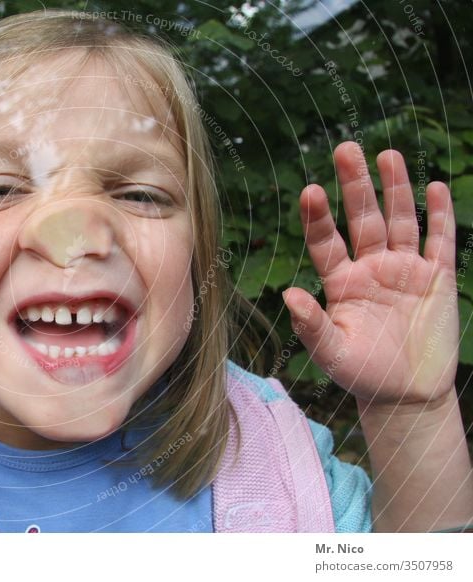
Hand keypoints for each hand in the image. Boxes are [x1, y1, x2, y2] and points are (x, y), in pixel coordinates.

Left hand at [283, 142, 457, 405]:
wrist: (407, 394)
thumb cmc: (362, 374)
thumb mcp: (332, 354)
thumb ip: (312, 326)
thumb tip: (288, 296)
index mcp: (341, 282)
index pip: (326, 242)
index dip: (318, 217)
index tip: (310, 190)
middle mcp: (370, 268)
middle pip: (362, 218)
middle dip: (355, 185)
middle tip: (345, 149)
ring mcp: (404, 270)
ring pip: (399, 221)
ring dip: (395, 189)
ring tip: (386, 155)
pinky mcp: (437, 279)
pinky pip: (439, 242)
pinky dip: (438, 217)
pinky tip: (433, 188)